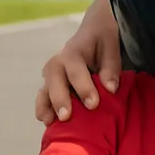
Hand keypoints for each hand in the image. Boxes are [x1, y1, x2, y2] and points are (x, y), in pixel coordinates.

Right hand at [36, 0, 121, 124]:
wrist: (92, 30)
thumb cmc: (103, 39)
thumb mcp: (111, 46)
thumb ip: (110, 67)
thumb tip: (110, 89)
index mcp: (72, 52)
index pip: (76, 71)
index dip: (84, 88)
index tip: (93, 105)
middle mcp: (57, 64)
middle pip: (54, 83)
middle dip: (60, 100)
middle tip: (66, 118)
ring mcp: (51, 75)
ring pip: (44, 91)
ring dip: (45, 107)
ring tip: (49, 124)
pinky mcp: (51, 85)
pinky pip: (44, 97)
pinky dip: (44, 109)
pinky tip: (48, 123)